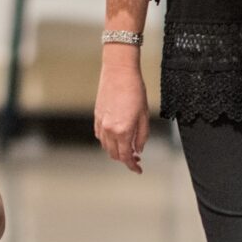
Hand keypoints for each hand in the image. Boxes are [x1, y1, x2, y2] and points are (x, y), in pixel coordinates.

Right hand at [94, 50, 151, 174]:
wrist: (119, 72)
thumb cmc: (134, 90)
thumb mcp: (144, 115)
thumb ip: (142, 136)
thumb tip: (139, 149)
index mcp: (123, 130)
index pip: (126, 156)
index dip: (133, 166)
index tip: (138, 169)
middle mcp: (109, 129)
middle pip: (115, 154)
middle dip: (125, 159)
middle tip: (136, 158)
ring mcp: (101, 123)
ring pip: (106, 146)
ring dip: (116, 151)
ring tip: (127, 148)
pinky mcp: (97, 116)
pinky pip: (100, 136)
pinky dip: (107, 141)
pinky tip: (115, 138)